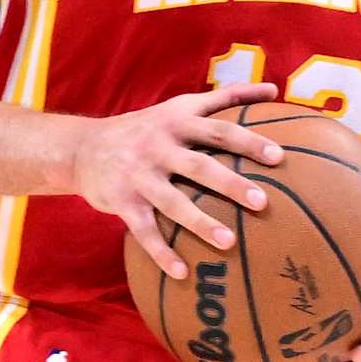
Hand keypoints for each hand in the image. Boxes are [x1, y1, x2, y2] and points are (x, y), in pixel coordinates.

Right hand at [73, 84, 284, 280]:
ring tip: (229, 243)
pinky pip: (144, 230)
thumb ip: (226, 97)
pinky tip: (181, 273)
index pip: (219, 130)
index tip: (278, 157)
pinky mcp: (122, 201)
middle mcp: (158, 146)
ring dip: (200, 223)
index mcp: (177, 122)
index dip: (248, 141)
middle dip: (230, 184)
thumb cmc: (145, 128)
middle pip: (199, 165)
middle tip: (262, 202)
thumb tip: (273, 88)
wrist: (82, 147)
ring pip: (173, 201)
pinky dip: (161, 253)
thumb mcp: (180, 105)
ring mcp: (139, 175)